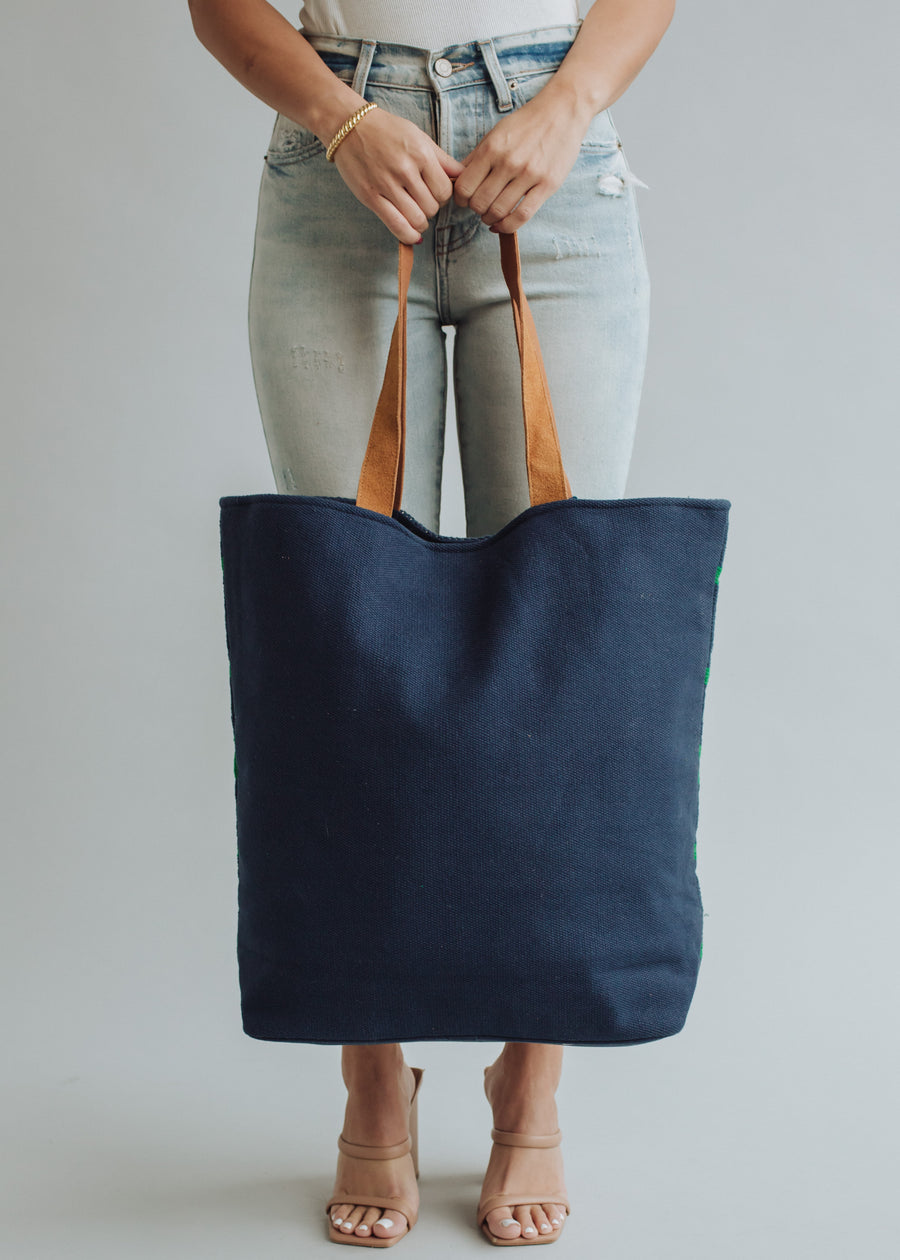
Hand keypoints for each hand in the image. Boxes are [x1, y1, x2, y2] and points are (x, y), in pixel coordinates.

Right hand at [332, 108, 464, 243]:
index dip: (443, 196)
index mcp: (420, 154)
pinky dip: (408, 235)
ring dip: (420, 222)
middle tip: (422, 201)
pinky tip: (412, 233)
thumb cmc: (387, 131)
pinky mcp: (371, 197)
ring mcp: (386, 184)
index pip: (445, 191)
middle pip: (432, 207)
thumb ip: (442, 159)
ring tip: (415, 213)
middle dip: (431, 208)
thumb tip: (463, 177)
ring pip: (417, 219)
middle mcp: (405, 169)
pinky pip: (397, 226)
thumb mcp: (419, 137)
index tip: (434, 193)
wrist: (350, 126)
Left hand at [453, 91, 592, 232]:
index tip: (464, 200)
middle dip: (475, 210)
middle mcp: (509, 162)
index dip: (460, 199)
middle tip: (479, 207)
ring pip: (499, 211)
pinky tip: (501, 224)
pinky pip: (522, 215)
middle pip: (479, 202)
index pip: (464, 186)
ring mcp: (529, 174)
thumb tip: (456, 179)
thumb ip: (476, 157)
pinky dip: (507, 226)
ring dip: (490, 219)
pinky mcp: (547, 185)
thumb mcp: (496, 134)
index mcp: (492, 148)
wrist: (562, 111)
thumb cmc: (526, 124)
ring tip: (491, 215)